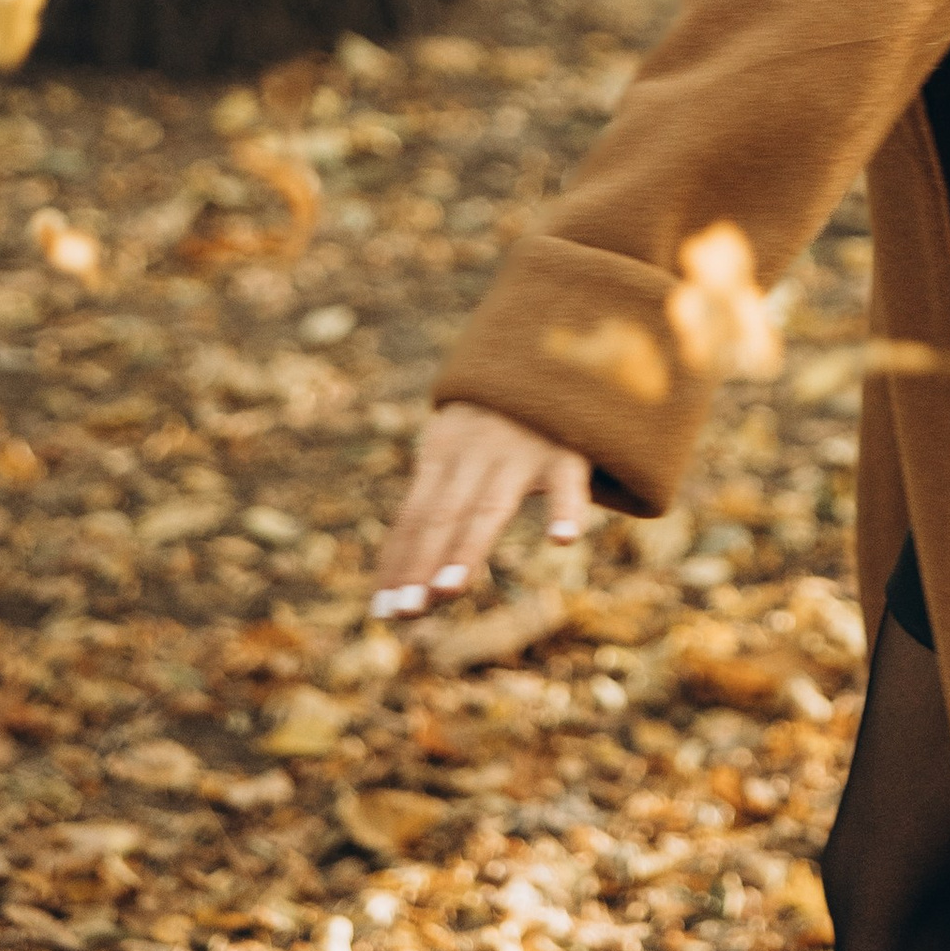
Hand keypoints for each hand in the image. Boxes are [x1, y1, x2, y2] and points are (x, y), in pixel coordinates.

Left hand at [372, 403, 590, 617]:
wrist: (552, 339)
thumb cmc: (494, 410)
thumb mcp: (456, 441)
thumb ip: (439, 495)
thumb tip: (401, 565)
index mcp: (442, 450)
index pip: (413, 516)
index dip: (398, 562)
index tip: (381, 611)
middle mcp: (475, 450)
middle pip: (444, 514)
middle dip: (421, 563)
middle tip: (406, 611)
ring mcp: (522, 448)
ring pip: (491, 503)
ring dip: (467, 546)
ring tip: (447, 589)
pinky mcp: (569, 447)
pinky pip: (568, 481)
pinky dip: (566, 508)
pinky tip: (563, 540)